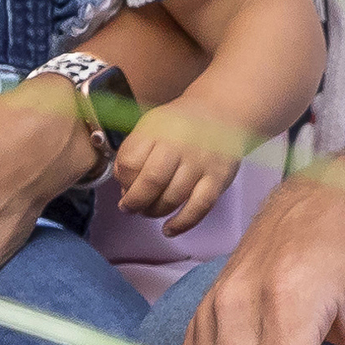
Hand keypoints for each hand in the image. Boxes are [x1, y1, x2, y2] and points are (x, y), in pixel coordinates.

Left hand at [109, 103, 251, 233]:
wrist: (222, 114)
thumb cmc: (177, 126)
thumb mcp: (149, 127)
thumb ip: (133, 153)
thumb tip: (124, 189)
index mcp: (156, 130)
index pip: (130, 162)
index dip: (123, 180)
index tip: (124, 186)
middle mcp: (180, 146)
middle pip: (151, 181)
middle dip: (135, 202)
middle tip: (130, 208)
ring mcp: (201, 163)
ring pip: (173, 198)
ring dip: (155, 212)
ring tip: (149, 211)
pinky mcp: (219, 179)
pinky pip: (199, 207)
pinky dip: (182, 223)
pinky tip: (169, 230)